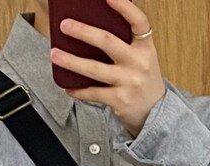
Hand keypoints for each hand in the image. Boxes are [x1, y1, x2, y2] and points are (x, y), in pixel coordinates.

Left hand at [50, 0, 165, 137]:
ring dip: (71, 61)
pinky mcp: (119, 100)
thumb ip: (126, 43)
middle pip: (107, 42)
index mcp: (145, 47)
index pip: (139, 22)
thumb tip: (93, 28)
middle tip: (64, 26)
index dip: (124, 7)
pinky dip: (78, 91)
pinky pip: (93, 92)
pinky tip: (68, 87)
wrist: (154, 112)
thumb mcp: (142, 57)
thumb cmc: (143, 80)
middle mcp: (138, 62)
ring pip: (94, 69)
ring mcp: (128, 82)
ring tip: (54, 54)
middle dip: (83, 32)